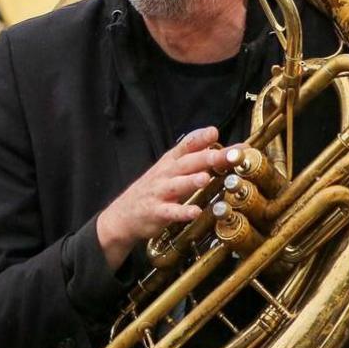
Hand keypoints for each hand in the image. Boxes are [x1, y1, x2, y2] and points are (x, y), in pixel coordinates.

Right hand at [93, 128, 232, 270]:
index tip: (214, 132)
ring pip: (177, 185)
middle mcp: (166, 174)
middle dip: (206, 158)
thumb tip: (225, 148)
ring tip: (206, 178)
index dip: (199, 138)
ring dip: (191, 181)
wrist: (123, 215)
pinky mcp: (156, 212)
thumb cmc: (155, 188)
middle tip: (225, 155)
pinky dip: (182, 212)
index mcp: (171, 161)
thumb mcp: (171, 169)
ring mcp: (160, 193)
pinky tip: (195, 212)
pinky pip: (170, 212)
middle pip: (186, 163)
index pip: (185, 146)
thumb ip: (196, 158)